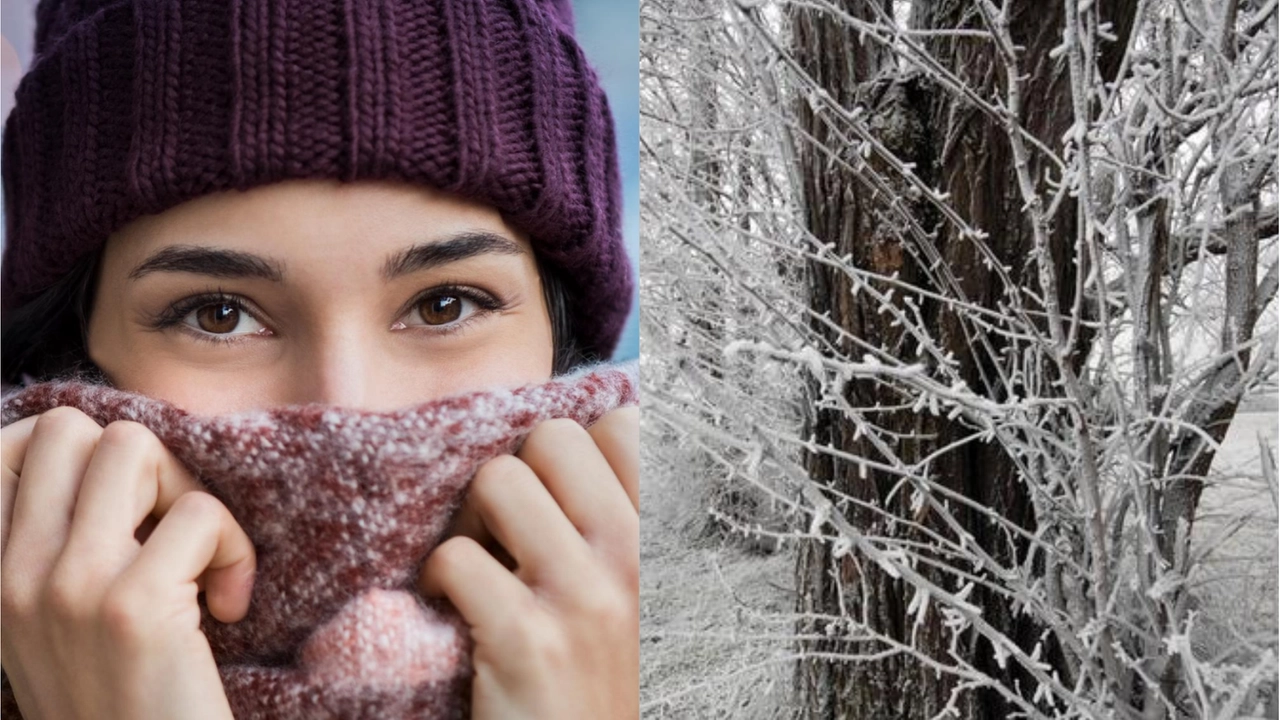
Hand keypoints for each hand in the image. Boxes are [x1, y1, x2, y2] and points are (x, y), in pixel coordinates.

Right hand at [1, 408, 256, 719]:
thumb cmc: (125, 699)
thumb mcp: (61, 622)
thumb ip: (62, 547)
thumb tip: (118, 457)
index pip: (13, 446)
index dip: (84, 454)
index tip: (131, 510)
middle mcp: (13, 575)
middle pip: (81, 429)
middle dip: (146, 466)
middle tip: (173, 532)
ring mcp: (66, 586)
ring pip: (135, 446)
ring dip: (189, 496)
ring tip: (199, 564)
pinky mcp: (131, 604)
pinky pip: (200, 513)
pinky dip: (234, 553)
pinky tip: (227, 609)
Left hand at [419, 406, 638, 719]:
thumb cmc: (603, 676)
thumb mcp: (639, 593)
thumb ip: (616, 524)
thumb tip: (561, 446)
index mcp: (665, 541)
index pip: (623, 426)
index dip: (573, 452)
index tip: (556, 497)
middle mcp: (636, 557)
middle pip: (552, 438)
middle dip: (516, 476)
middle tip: (508, 529)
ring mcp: (585, 597)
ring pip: (498, 480)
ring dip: (472, 522)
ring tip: (481, 566)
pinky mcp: (527, 640)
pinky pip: (457, 556)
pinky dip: (439, 580)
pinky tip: (456, 610)